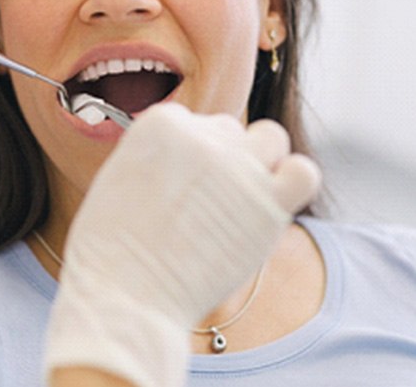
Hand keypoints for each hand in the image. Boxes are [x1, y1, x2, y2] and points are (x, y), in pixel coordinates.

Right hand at [45, 104, 320, 386]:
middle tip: (205, 202)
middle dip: (221, 160)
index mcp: (161, 122)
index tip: (179, 184)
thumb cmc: (112, 246)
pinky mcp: (269, 204)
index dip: (188, 155)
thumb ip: (158, 153)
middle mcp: (202, 136)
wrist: (125, 295)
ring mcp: (238, 168)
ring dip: (261, 161)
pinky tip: (272, 204)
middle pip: (229, 130)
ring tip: (241, 197)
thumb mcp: (119, 174)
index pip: (194, 121)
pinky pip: (304, 173)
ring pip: (271, 138)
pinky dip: (293, 181)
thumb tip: (188, 155)